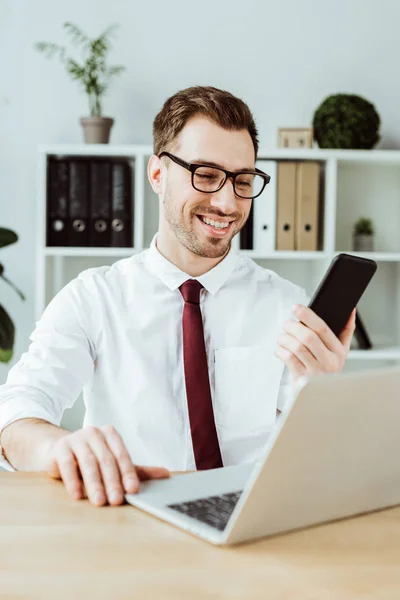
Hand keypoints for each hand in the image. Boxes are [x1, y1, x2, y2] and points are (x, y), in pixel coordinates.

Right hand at [45, 425, 169, 505]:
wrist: (58, 450)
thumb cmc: (92, 458)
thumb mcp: (114, 463)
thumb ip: (137, 470)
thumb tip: (166, 474)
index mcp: (111, 434)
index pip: (122, 455)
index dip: (128, 473)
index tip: (133, 490)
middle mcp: (94, 433)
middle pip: (106, 460)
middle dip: (112, 482)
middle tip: (117, 500)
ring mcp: (76, 438)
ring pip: (88, 462)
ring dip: (94, 484)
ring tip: (99, 502)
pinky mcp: (60, 448)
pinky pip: (68, 464)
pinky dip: (73, 480)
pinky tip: (77, 495)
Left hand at [275, 304, 355, 385]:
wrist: (321, 396)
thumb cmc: (328, 369)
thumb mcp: (341, 352)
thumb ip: (346, 330)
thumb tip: (351, 310)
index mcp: (338, 352)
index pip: (323, 329)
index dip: (308, 315)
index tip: (296, 308)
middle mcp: (328, 362)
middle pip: (308, 337)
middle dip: (293, 326)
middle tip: (286, 324)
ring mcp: (315, 372)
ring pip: (296, 347)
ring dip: (284, 338)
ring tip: (282, 336)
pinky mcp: (302, 379)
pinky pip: (288, 359)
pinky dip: (280, 350)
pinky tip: (280, 349)